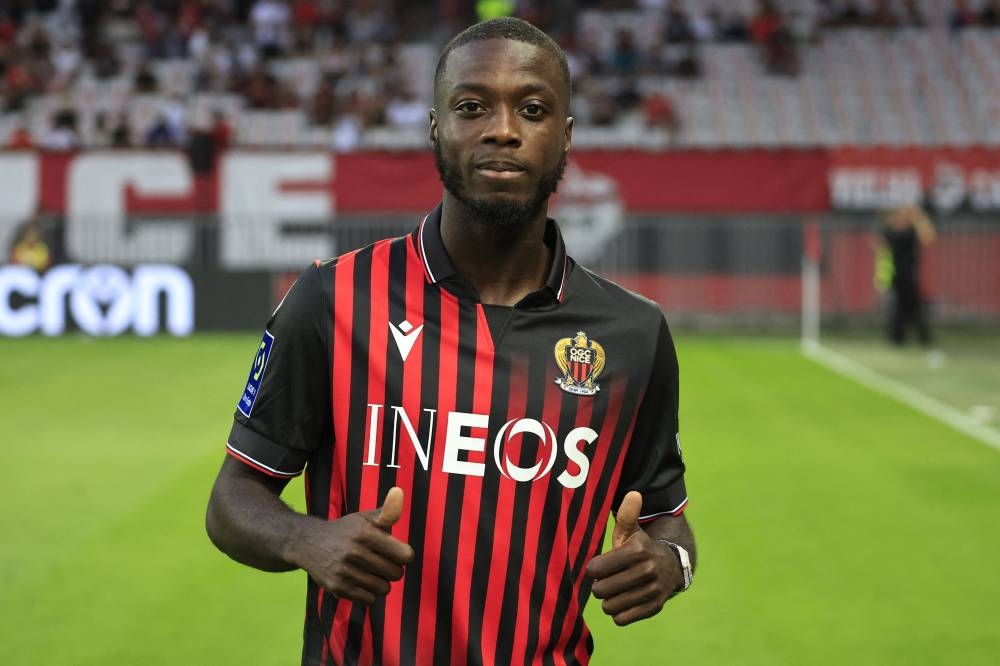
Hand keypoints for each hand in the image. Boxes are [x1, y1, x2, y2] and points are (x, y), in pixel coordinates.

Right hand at [288, 487, 414, 605]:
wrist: (309, 544)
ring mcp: (345, 571)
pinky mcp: (338, 588)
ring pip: (384, 589)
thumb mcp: (365, 518)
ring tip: (371, 573)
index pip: (405, 555)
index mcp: (366, 533)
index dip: (404, 555)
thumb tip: (399, 492)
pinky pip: (370, 600)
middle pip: (396, 573)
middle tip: (381, 562)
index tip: (396, 553)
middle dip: (392, 569)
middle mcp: (355, 552)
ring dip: (381, 583)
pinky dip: (369, 594)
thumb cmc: (346, 531)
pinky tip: (361, 582)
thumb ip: (388, 511)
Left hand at [584, 491, 681, 625]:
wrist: (671, 567)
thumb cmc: (640, 549)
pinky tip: (624, 601)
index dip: (593, 569)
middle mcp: (646, 571)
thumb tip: (633, 493)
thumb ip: (627, 514)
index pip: (595, 569)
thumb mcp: (632, 531)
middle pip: (600, 590)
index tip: (599, 566)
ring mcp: (651, 591)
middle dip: (599, 586)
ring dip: (608, 600)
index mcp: (637, 551)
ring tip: (615, 590)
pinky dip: (618, 612)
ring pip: (609, 606)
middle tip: (607, 579)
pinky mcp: (653, 608)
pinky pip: (621, 619)